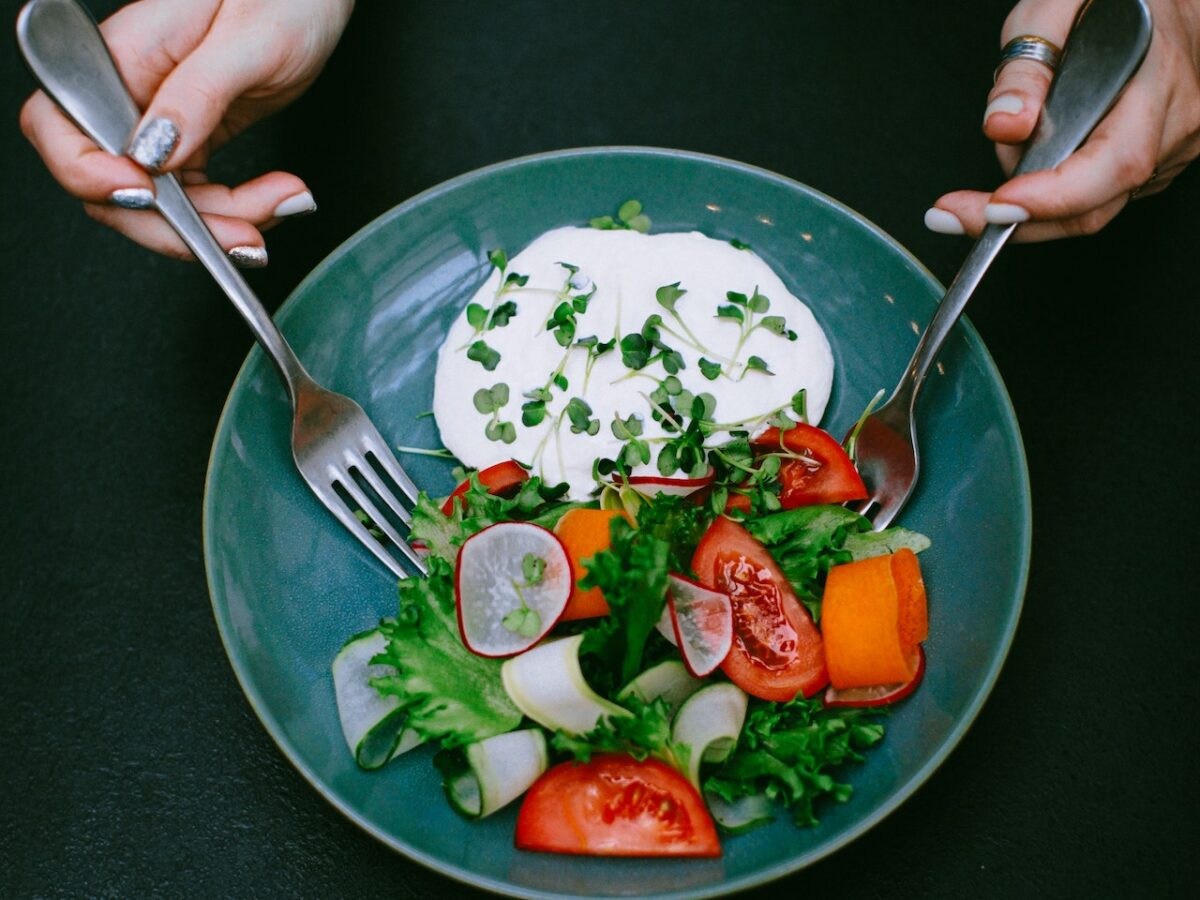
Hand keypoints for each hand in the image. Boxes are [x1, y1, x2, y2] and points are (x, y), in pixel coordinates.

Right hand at [19, 0, 354, 263]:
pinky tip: (278, 198)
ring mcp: (158, 122)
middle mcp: (130, 93)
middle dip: (177, 226)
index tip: (147, 196)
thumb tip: (150, 151)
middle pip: (111, 188)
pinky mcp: (191, 141)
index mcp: (122, 55)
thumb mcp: (247, 41)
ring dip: (222, 225)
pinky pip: (197, 199)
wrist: (316, 0)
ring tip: (284, 201)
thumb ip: (196, 95)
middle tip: (243, 237)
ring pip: (161, 207)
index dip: (89, 174)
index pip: (59, 126)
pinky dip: (238, 213)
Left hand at [925, 0, 1199, 241]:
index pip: (1112, 163)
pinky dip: (1052, 192)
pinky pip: (1098, 196)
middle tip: (952, 213)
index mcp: (1159, 80)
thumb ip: (1026, 68)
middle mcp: (1175, 125)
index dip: (1051, 197)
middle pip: (1094, 205)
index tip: (995, 206)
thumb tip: (1004, 125)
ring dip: (1031, 200)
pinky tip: (1033, 159)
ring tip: (1004, 151)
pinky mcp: (1156, 163)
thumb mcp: (1055, 7)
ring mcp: (1172, 149)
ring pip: (1091, 206)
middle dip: (1017, 218)